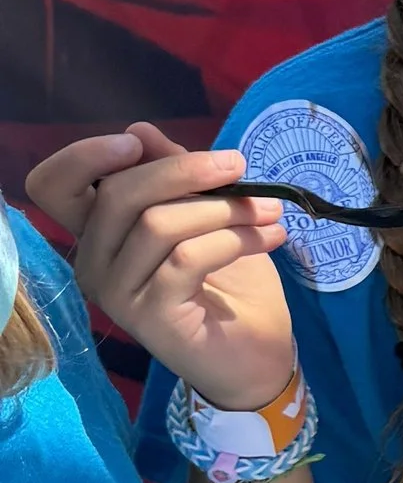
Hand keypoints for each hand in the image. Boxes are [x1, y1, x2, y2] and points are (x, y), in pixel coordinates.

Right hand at [26, 122, 294, 407]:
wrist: (258, 352)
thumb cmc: (230, 281)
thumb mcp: (206, 214)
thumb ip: (173, 175)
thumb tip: (140, 130)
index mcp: (98, 232)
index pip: (53, 186)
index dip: (83, 156)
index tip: (137, 142)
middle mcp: (92, 263)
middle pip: (118, 195)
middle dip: (184, 171)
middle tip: (238, 166)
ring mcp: (115, 293)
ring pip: (157, 224)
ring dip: (224, 208)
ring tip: (270, 210)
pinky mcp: (147, 317)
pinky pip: (186, 258)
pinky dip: (234, 238)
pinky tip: (270, 237)